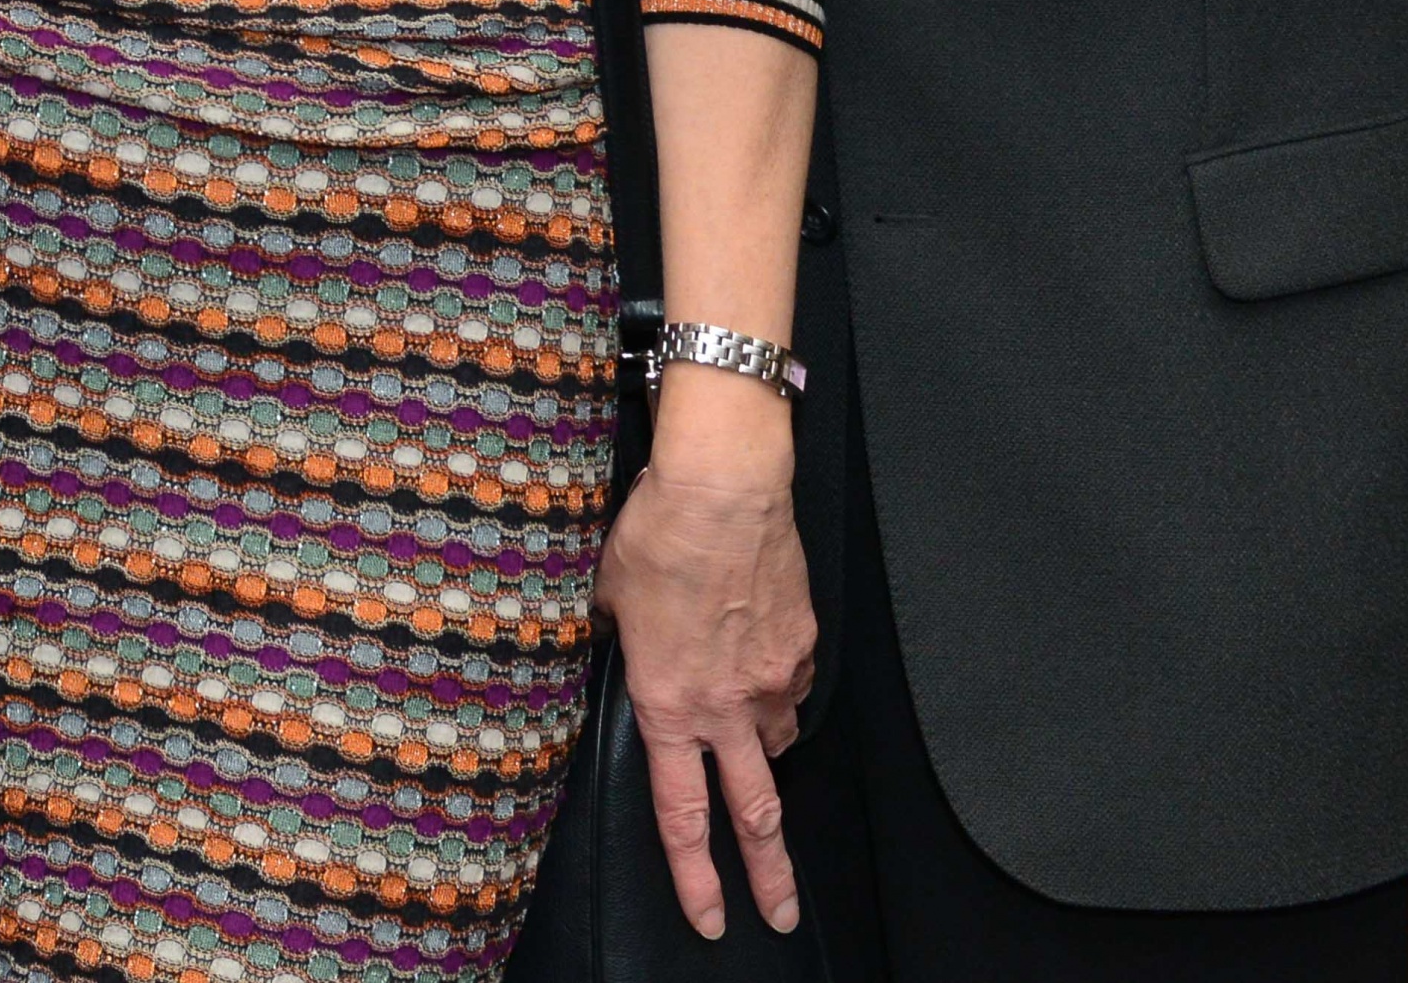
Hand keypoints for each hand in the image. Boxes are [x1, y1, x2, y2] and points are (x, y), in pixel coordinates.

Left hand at [593, 454, 813, 941]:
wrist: (723, 489)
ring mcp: (772, 680)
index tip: (712, 919)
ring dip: (766, 754)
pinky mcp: (802, 648)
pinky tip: (760, 664)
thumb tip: (612, 646)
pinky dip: (777, 690)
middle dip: (770, 876)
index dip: (696, 876)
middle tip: (783, 915)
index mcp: (668, 705)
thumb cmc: (655, 536)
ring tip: (751, 742)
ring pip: (778, 743)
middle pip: (756, 813)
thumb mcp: (605, 597)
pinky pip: (792, 688)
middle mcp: (726, 707)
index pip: (683, 815)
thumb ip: (610, 640)